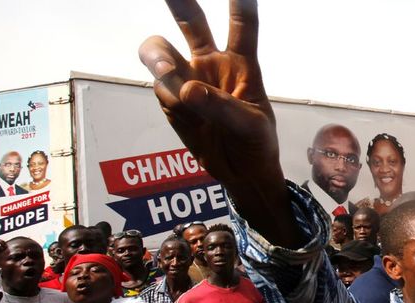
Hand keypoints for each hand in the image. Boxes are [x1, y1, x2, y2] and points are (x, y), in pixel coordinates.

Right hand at [140, 1, 298, 246]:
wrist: (242, 173)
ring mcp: (188, 80)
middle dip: (178, 1)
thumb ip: (222, 107)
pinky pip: (160, 89)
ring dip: (158, 58)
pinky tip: (184, 115)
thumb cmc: (256, 143)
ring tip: (165, 72)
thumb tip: (186, 89)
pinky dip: (167, 98)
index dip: (240, 4)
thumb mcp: (251, 126)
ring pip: (161, 52)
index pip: (243, 25)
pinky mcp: (171, 101)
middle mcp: (212, 64)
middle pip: (192, 22)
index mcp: (243, 64)